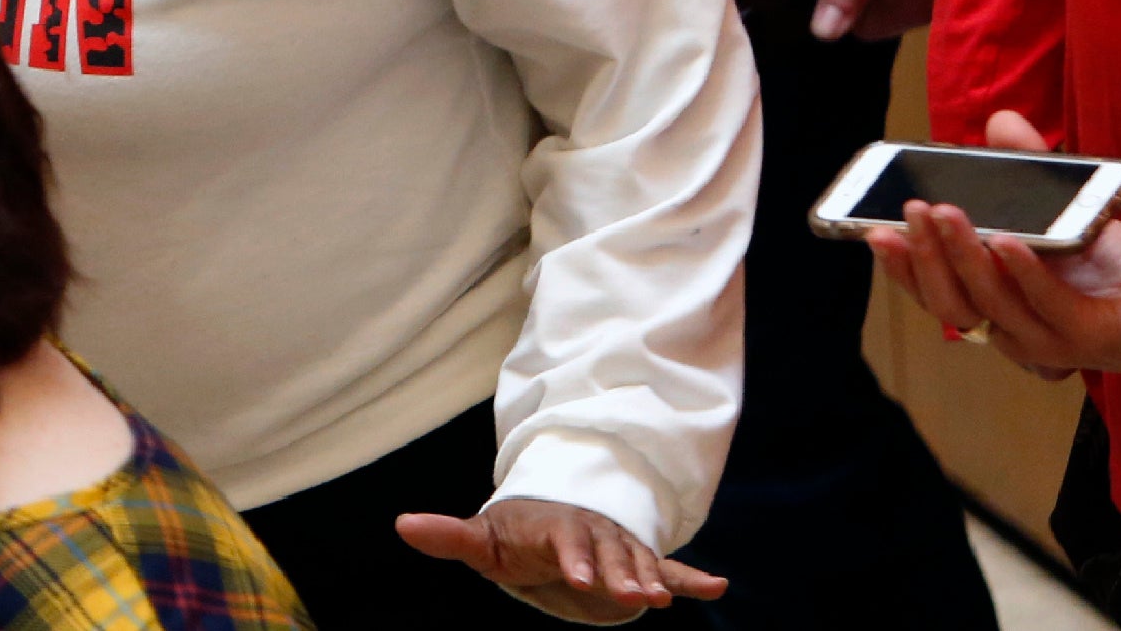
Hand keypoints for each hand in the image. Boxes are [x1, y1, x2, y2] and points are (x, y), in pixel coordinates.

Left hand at [396, 499, 726, 620]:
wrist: (548, 521)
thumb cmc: (513, 534)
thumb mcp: (481, 540)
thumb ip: (448, 536)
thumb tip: (401, 524)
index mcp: (555, 524)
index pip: (566, 538)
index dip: (574, 556)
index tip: (581, 576)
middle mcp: (592, 530)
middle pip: (608, 549)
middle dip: (620, 571)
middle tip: (633, 596)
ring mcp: (617, 545)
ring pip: (638, 559)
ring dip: (651, 578)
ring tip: (663, 600)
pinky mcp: (636, 563)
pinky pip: (668, 569)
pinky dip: (692, 579)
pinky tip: (719, 587)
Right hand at [860, 112, 1120, 380]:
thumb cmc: (1104, 264)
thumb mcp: (1058, 209)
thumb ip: (1027, 169)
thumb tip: (1000, 120)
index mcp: (991, 305)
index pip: (934, 293)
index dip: (902, 267)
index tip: (873, 230)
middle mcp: (1010, 331)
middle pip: (951, 304)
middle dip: (924, 256)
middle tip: (911, 209)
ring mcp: (1047, 341)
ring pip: (989, 305)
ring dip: (961, 258)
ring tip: (946, 213)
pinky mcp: (1088, 338)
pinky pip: (1048, 306)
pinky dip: (1022, 273)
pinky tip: (1006, 240)